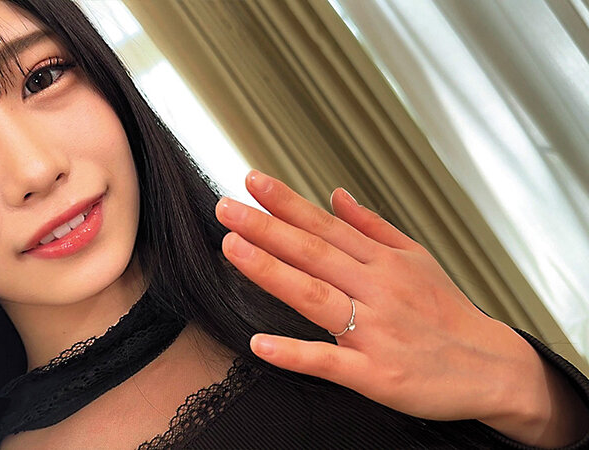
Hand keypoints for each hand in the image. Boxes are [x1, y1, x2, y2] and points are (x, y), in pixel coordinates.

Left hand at [214, 169, 586, 444]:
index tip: (252, 182)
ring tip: (234, 250)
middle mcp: (376, 290)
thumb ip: (372, 226)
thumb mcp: (418, 258)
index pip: (325, 225)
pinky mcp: (376, 374)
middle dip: (266, 228)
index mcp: (383, 262)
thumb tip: (337, 195)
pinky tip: (262, 343)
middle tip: (226, 209)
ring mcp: (375, 332)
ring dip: (272, 272)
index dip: (286, 202)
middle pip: (313, 253)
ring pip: (316, 296)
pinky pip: (329, 361)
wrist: (493, 368)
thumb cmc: (449, 313)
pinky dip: (296, 352)